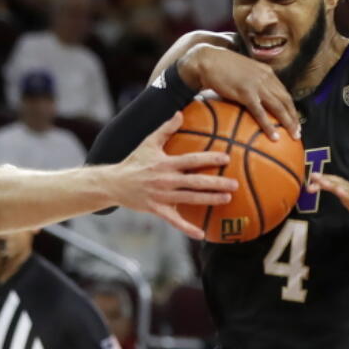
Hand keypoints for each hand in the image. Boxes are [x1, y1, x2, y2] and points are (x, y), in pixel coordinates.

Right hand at [106, 113, 236, 238]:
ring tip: (227, 199)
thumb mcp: (148, 142)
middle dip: (216, 183)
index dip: (208, 159)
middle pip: (195, 182)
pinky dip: (188, 229)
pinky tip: (202, 234)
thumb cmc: (134, 161)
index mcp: (165, 163)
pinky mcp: (158, 210)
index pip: (191, 160)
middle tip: (234, 183)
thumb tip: (180, 113)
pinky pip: (175, 221)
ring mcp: (162, 196)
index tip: (226, 158)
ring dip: (209, 200)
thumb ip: (166, 129)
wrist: (114, 183)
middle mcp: (166, 180)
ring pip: (190, 199)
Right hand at [179, 44, 299, 138]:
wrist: (207, 60)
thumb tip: (255, 95)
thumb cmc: (221, 66)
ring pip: (278, 106)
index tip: (295, 118)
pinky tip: (274, 136)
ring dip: (288, 122)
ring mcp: (256, 85)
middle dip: (294, 116)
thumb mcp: (244, 70)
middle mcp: (265, 77)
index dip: (291, 106)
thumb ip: (253, 80)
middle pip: (286, 100)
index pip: (283, 91)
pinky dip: (269, 125)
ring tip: (294, 135)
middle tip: (298, 131)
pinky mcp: (245, 93)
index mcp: (266, 72)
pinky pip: (260, 112)